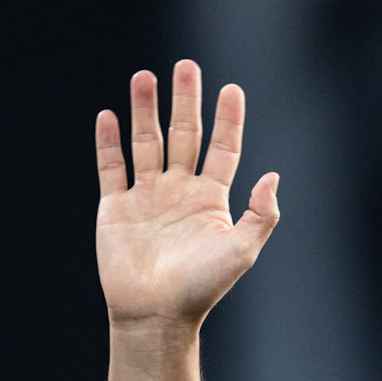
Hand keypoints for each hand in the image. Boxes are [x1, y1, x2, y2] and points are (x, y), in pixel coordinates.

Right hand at [96, 61, 278, 327]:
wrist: (157, 314)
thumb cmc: (202, 288)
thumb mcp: (241, 251)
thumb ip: (260, 214)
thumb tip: (273, 176)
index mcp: (211, 201)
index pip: (223, 150)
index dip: (228, 120)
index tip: (232, 89)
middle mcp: (179, 193)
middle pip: (184, 135)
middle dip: (185, 101)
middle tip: (186, 66)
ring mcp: (147, 198)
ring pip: (146, 143)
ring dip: (145, 110)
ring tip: (144, 77)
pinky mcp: (116, 208)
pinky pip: (111, 167)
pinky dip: (108, 142)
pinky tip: (109, 115)